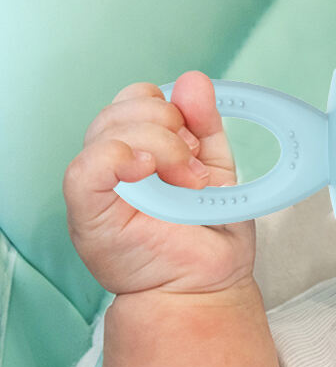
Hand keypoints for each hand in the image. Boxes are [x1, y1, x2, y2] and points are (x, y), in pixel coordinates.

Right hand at [64, 71, 255, 295]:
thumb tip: (193, 79)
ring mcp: (99, 186)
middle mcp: (114, 163)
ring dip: (160, 147)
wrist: (206, 287)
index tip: (199, 147)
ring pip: (110, 128)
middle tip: (195, 171)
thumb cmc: (208, 238)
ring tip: (186, 183)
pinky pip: (87, 166)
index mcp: (141, 150)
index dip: (175, 110)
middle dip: (171, 127)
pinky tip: (145, 172)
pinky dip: (119, 158)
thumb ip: (206, 126)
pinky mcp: (88, 211)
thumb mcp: (218, 170)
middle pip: (126, 106)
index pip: (140, 98)